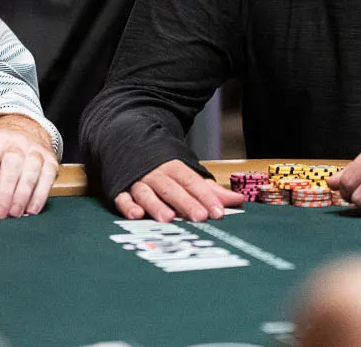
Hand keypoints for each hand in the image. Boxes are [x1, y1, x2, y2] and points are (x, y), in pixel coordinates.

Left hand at [0, 114, 58, 218]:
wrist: (22, 132)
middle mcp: (16, 143)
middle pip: (12, 166)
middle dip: (4, 193)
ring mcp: (36, 150)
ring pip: (31, 172)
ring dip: (22, 196)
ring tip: (13, 214)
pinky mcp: (50, 159)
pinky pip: (48, 177)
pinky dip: (40, 195)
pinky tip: (31, 210)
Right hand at [115, 159, 244, 222]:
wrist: (129, 141)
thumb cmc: (163, 165)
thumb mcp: (187, 173)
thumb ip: (210, 189)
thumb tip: (239, 200)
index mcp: (174, 167)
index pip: (193, 182)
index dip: (206, 197)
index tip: (218, 212)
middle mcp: (156, 174)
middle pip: (173, 189)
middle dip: (186, 203)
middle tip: (200, 217)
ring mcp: (137, 181)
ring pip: (147, 194)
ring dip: (157, 206)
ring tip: (168, 219)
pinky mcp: (120, 189)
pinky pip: (123, 198)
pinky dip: (128, 207)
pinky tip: (136, 216)